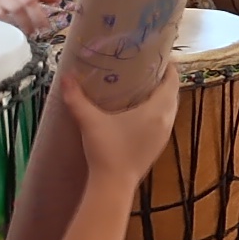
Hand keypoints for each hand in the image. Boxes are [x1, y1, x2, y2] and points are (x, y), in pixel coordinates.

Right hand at [61, 67, 182, 185]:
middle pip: (173, 93)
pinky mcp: (159, 145)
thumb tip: (65, 76)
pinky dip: (158, 110)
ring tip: (143, 85)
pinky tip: (140, 110)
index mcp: (157, 109)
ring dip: (162, 95)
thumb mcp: (90, 120)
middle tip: (145, 66)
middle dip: (163, 79)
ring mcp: (165, 134)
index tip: (156, 55)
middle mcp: (166, 120)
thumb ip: (76, 97)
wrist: (113, 184)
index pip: (172, 81)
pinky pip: (165, 120)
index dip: (168, 66)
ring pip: (170, 108)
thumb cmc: (106, 150)